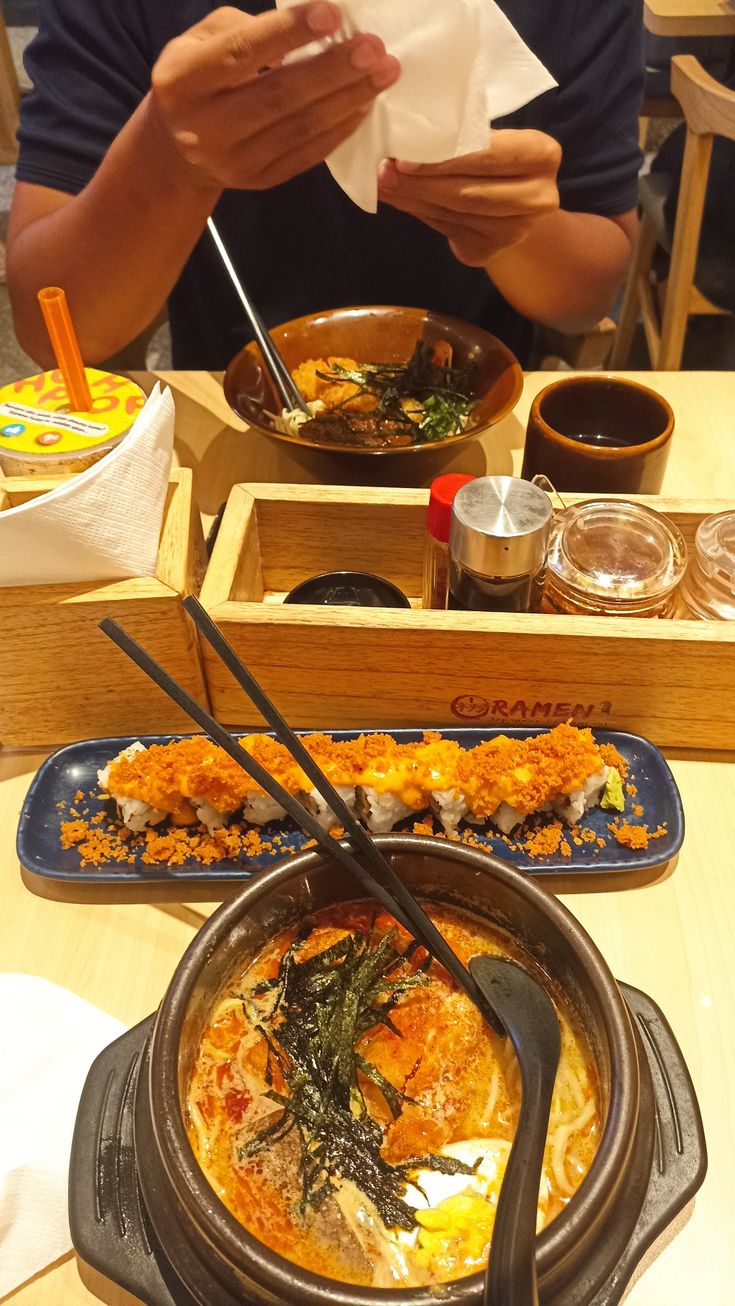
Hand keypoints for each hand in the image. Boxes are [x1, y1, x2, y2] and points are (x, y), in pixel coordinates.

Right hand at [150, 3, 399, 190]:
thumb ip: (245, 32)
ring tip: (384, 73)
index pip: (242, 53)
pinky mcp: (260, 181)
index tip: (333, 13)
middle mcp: (205, 127)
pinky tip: (365, 104)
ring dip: (348, 99)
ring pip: (300, 128)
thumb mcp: (200, 42)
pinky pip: (308, 154)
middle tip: (374, 49)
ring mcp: (234, 161)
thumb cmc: (198, 79)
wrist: (179, 150)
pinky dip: (340, 128)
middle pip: (279, 96)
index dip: (289, 33)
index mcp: (183, 81)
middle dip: (333, 70)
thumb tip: (306, 35)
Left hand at [377, 130, 560, 267]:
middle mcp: (538, 196)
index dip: (446, 159)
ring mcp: (516, 231)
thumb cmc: (497, 161)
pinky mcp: (490, 251)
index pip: (490, 155)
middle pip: (469, 191)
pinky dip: (418, 212)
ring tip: (383, 183)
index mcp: (541, 155)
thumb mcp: (492, 140)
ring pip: (454, 212)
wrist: (514, 205)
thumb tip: (403, 139)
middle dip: (421, 182)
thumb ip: (460, 141)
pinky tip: (398, 199)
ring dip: (413, 198)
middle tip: (384, 171)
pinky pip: (446, 228)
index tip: (405, 158)